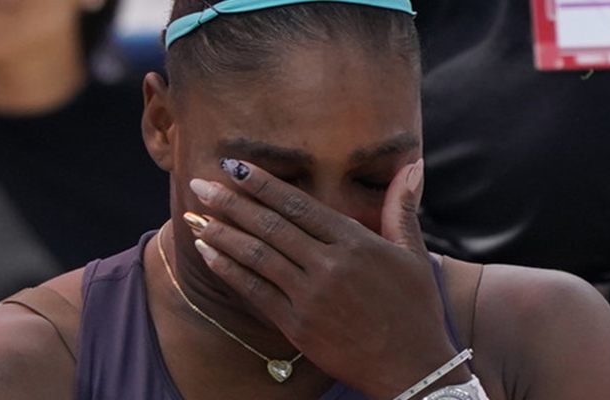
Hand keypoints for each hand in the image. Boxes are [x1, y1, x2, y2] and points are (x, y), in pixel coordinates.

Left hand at [189, 158, 463, 398]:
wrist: (412, 368)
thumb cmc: (415, 308)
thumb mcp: (413, 254)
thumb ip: (402, 208)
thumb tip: (413, 165)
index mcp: (356, 243)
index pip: (299, 205)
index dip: (263, 183)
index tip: (235, 166)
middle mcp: (329, 265)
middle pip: (270, 225)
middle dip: (231, 202)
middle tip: (200, 184)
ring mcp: (311, 297)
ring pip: (257, 256)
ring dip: (222, 233)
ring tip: (195, 215)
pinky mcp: (298, 326)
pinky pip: (255, 292)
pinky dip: (229, 270)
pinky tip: (208, 253)